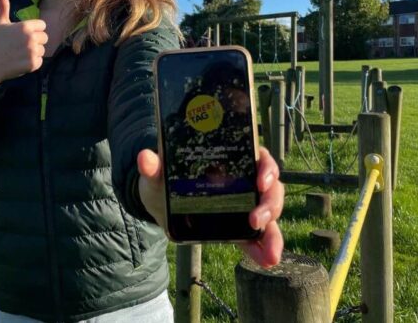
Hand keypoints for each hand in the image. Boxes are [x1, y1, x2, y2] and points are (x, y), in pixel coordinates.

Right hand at [0, 0, 48, 86]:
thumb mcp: (0, 22)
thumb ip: (3, 5)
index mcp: (25, 26)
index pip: (43, 26)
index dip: (34, 30)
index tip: (22, 36)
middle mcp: (30, 38)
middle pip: (45, 38)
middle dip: (35, 42)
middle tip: (20, 46)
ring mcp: (32, 51)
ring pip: (42, 50)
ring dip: (33, 53)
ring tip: (19, 54)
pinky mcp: (32, 64)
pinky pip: (40, 61)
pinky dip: (32, 64)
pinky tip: (20, 62)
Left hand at [136, 146, 283, 267]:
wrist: (159, 202)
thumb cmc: (163, 178)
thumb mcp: (158, 172)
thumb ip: (153, 166)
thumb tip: (144, 157)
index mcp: (230, 158)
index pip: (257, 157)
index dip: (266, 167)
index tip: (261, 180)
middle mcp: (243, 179)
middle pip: (270, 187)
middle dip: (270, 204)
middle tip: (256, 220)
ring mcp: (244, 203)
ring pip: (269, 213)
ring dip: (272, 233)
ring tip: (270, 253)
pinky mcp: (238, 226)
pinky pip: (257, 237)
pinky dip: (263, 249)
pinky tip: (266, 261)